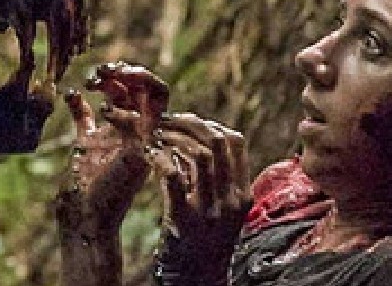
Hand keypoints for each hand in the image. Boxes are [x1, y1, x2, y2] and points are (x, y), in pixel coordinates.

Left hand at [55, 62, 167, 285]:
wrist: (84, 212)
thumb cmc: (85, 181)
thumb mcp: (84, 140)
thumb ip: (84, 117)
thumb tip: (75, 93)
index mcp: (133, 127)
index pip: (141, 90)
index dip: (122, 75)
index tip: (96, 75)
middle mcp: (144, 132)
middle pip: (154, 87)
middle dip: (130, 70)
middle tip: (102, 70)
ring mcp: (146, 141)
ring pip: (158, 95)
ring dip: (132, 78)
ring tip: (100, 79)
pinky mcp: (141, 153)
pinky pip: (141, 120)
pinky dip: (120, 110)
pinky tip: (101, 113)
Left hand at [147, 113, 250, 282]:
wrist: (197, 278)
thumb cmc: (204, 240)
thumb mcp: (221, 210)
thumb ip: (216, 180)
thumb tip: (195, 142)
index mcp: (242, 193)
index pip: (236, 141)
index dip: (209, 124)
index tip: (186, 123)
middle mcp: (231, 199)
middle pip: (217, 141)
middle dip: (189, 123)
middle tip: (165, 121)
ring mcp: (210, 209)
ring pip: (199, 153)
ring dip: (173, 136)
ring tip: (154, 135)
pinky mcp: (184, 218)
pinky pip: (173, 176)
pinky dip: (160, 158)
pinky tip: (149, 154)